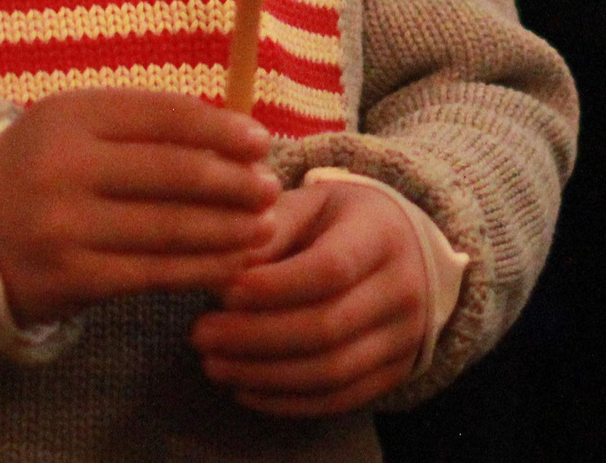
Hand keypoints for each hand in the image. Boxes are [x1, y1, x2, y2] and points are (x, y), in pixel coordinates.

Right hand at [0, 89, 278, 327]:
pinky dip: (200, 269)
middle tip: (270, 188)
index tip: (259, 142)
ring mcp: (63, 226)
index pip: (165, 116)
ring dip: (228, 230)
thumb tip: (238, 137)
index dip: (220, 129)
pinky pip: (152, 274)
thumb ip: (149, 123)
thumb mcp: (83, 124)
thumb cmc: (50, 165)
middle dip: (233, 183)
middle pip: (173, 174)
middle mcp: (63, 168)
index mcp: (71, 115)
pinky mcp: (68, 278)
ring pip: (170, 228)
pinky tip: (231, 264)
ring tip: (263, 227)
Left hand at [192, 182, 431, 417]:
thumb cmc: (342, 223)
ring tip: (213, 365)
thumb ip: (270, 229)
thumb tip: (224, 270)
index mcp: (382, 235)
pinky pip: (339, 399)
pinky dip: (286, 401)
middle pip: (327, 327)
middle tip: (200, 335)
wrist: (405, 250)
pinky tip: (244, 388)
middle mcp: (403, 288)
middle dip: (255, 337)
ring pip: (331, 372)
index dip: (274, 288)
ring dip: (263, 375)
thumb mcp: (311, 205)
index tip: (223, 294)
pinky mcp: (395, 372)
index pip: (331, 269)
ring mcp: (404, 337)